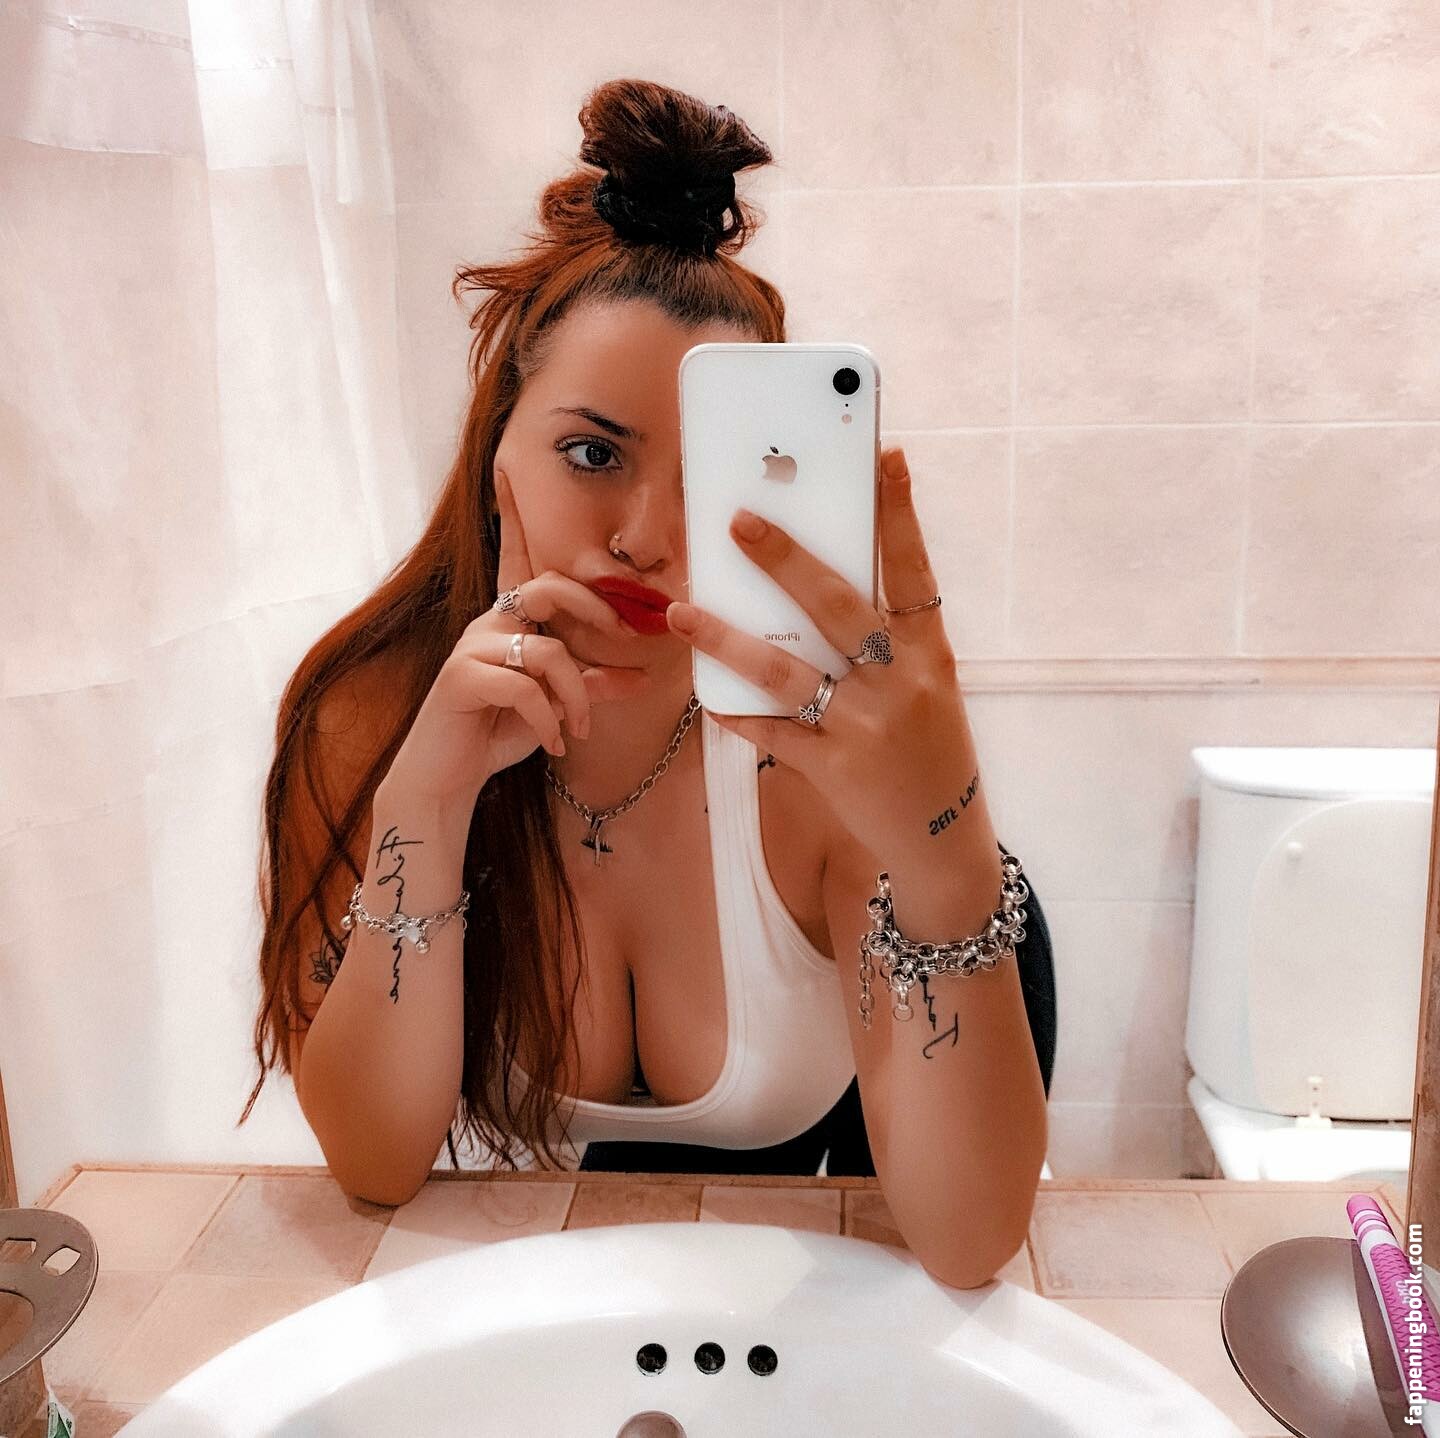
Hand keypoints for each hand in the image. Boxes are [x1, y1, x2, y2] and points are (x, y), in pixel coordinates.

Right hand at [384, 465, 651, 803]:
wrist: (448, 777)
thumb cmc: (497, 733)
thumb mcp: (554, 707)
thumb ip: (591, 685)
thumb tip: (640, 675)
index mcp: (511, 620)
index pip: (521, 559)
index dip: (515, 516)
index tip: (509, 472)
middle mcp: (490, 623)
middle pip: (548, 587)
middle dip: (593, 606)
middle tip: (626, 638)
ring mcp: (471, 648)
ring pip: (548, 651)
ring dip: (577, 695)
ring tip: (577, 729)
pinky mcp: (460, 679)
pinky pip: (525, 688)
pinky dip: (548, 719)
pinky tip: (552, 743)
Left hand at [664, 446, 975, 860]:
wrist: (943, 839)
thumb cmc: (928, 747)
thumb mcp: (925, 685)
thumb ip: (883, 639)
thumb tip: (811, 583)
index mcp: (930, 653)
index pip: (913, 571)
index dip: (899, 514)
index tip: (885, 456)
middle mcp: (900, 684)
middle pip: (835, 608)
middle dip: (786, 561)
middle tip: (739, 519)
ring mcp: (865, 727)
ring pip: (783, 671)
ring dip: (727, 638)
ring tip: (682, 611)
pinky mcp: (832, 769)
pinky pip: (770, 731)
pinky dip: (736, 712)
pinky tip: (705, 697)